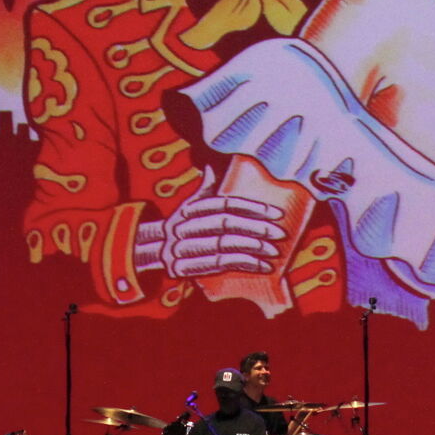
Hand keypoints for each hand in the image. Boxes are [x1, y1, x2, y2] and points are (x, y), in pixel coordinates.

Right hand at [161, 168, 288, 277]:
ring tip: (274, 251)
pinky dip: (243, 265)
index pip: (224, 204)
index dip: (251, 207)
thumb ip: (204, 190)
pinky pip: (219, 265)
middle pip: (225, 224)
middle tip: (280, 233)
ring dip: (253, 248)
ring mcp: (182, 248)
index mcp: (188, 209)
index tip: (276, 213)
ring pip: (224, 245)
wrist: (154, 252)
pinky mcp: (185, 269)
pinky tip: (262, 266)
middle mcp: (183, 226)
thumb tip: (212, 166)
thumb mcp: (188, 207)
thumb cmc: (183, 226)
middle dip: (256, 228)